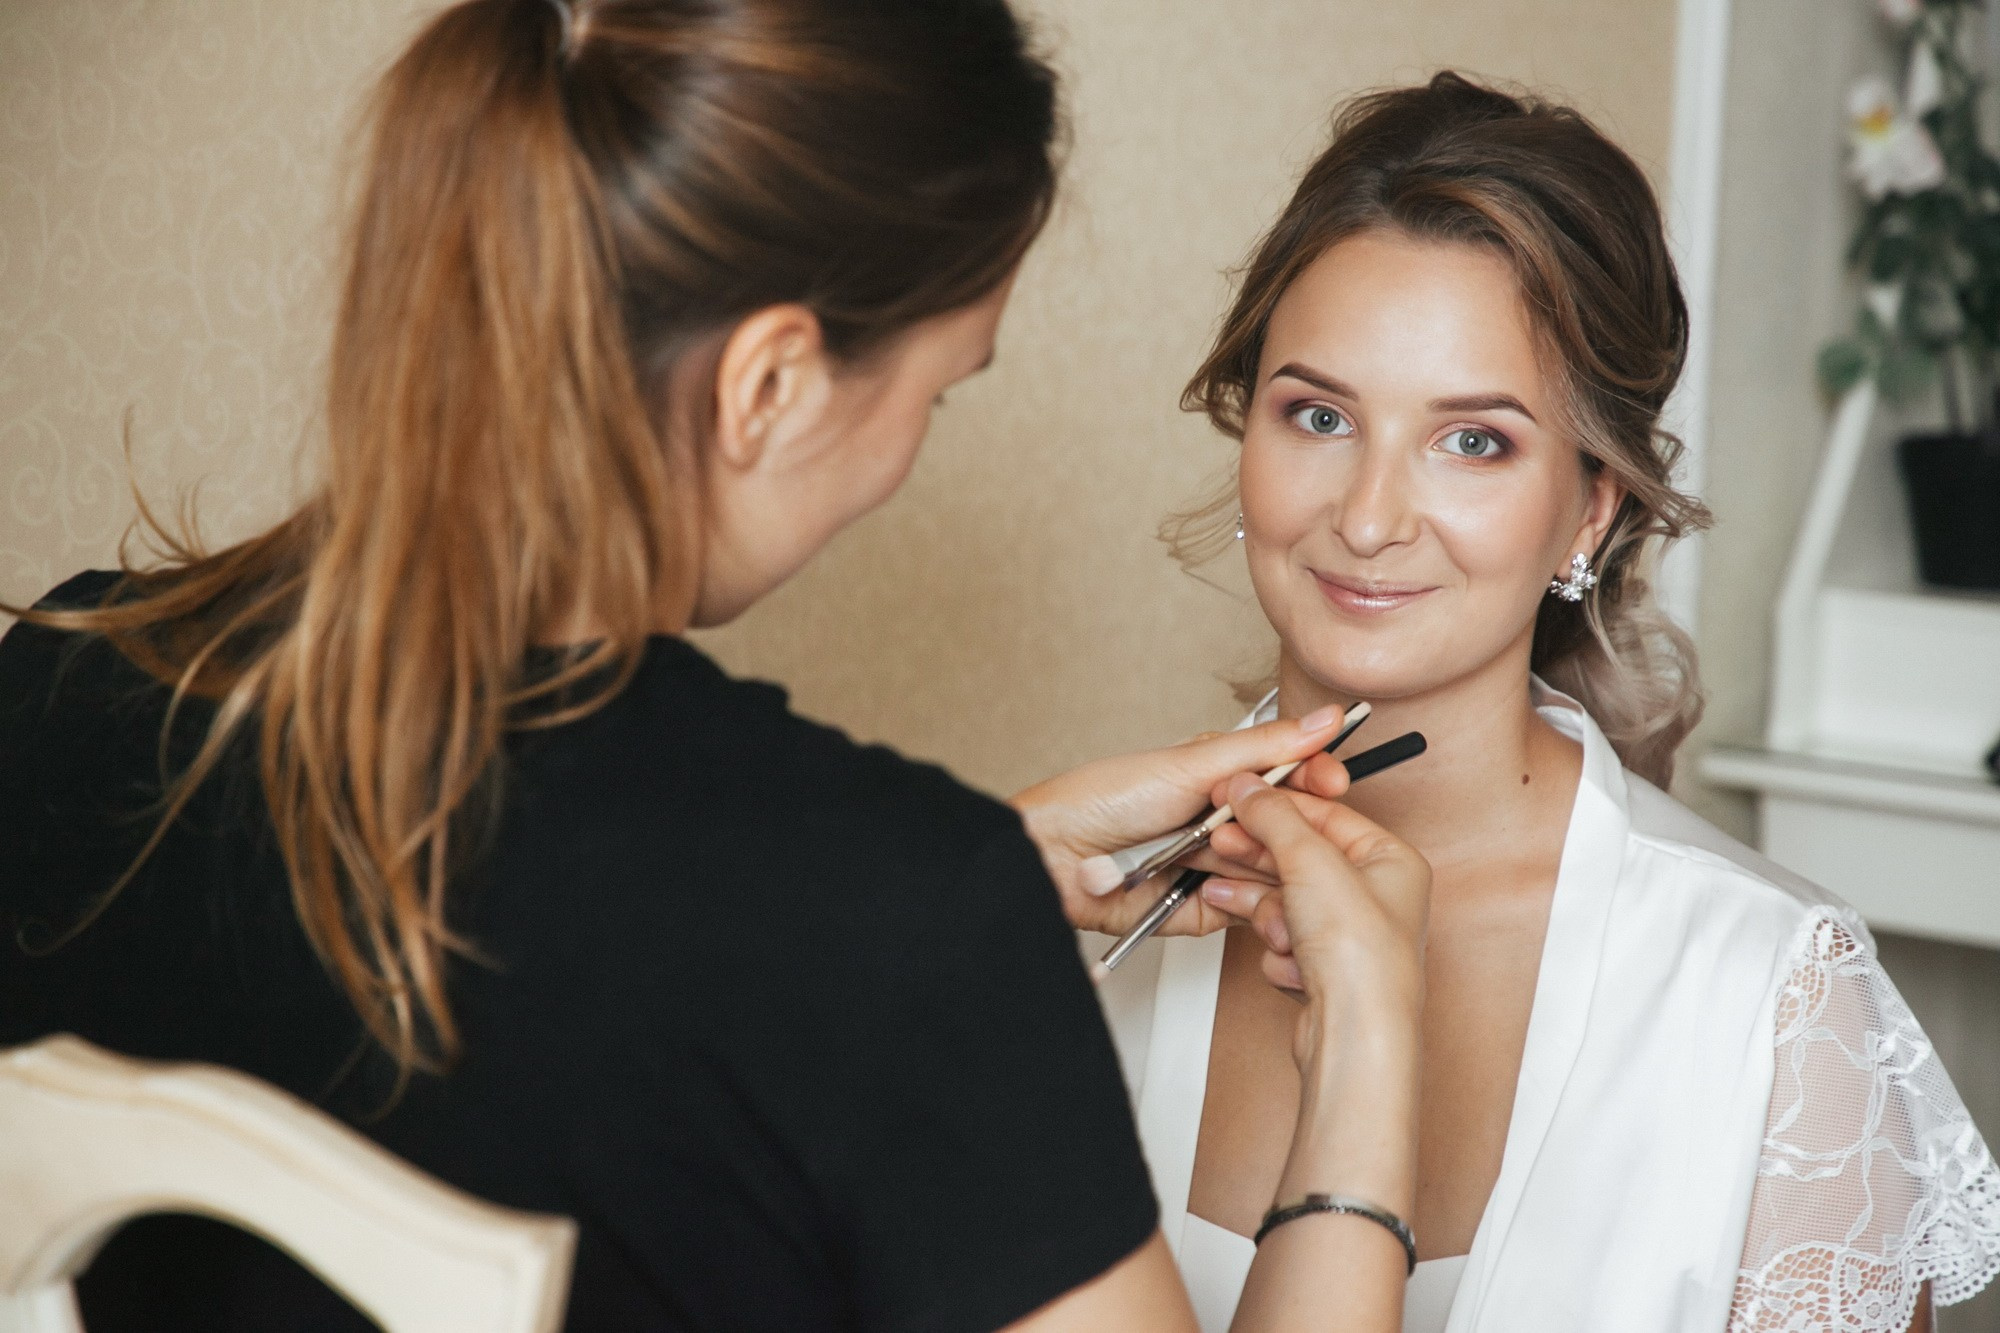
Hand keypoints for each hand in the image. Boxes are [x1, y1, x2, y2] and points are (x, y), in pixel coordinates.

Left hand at [1008, 706, 1354, 936]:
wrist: (1055, 858)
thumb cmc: (1104, 799)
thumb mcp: (1190, 764)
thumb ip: (1264, 748)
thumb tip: (1323, 720)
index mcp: (1221, 777)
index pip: (1290, 778)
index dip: (1315, 781)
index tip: (1332, 783)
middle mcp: (1221, 822)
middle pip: (1288, 830)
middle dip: (1284, 828)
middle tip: (1264, 822)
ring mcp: (1215, 866)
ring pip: (1273, 872)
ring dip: (1255, 862)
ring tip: (1215, 851)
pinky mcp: (1205, 910)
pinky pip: (1246, 910)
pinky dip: (1240, 899)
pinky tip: (1216, 885)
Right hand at [1202, 774, 1430, 1055]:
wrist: (1355, 1034)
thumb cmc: (1362, 959)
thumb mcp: (1311, 863)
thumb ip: (1275, 817)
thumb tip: (1249, 786)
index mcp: (1391, 861)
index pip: (1325, 815)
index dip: (1275, 805)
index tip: (1236, 797)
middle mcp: (1377, 896)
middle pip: (1301, 857)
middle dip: (1257, 856)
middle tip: (1220, 842)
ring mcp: (1350, 935)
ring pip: (1286, 900)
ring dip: (1260, 905)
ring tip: (1225, 897)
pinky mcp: (1325, 968)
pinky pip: (1284, 938)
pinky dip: (1274, 946)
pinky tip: (1279, 955)